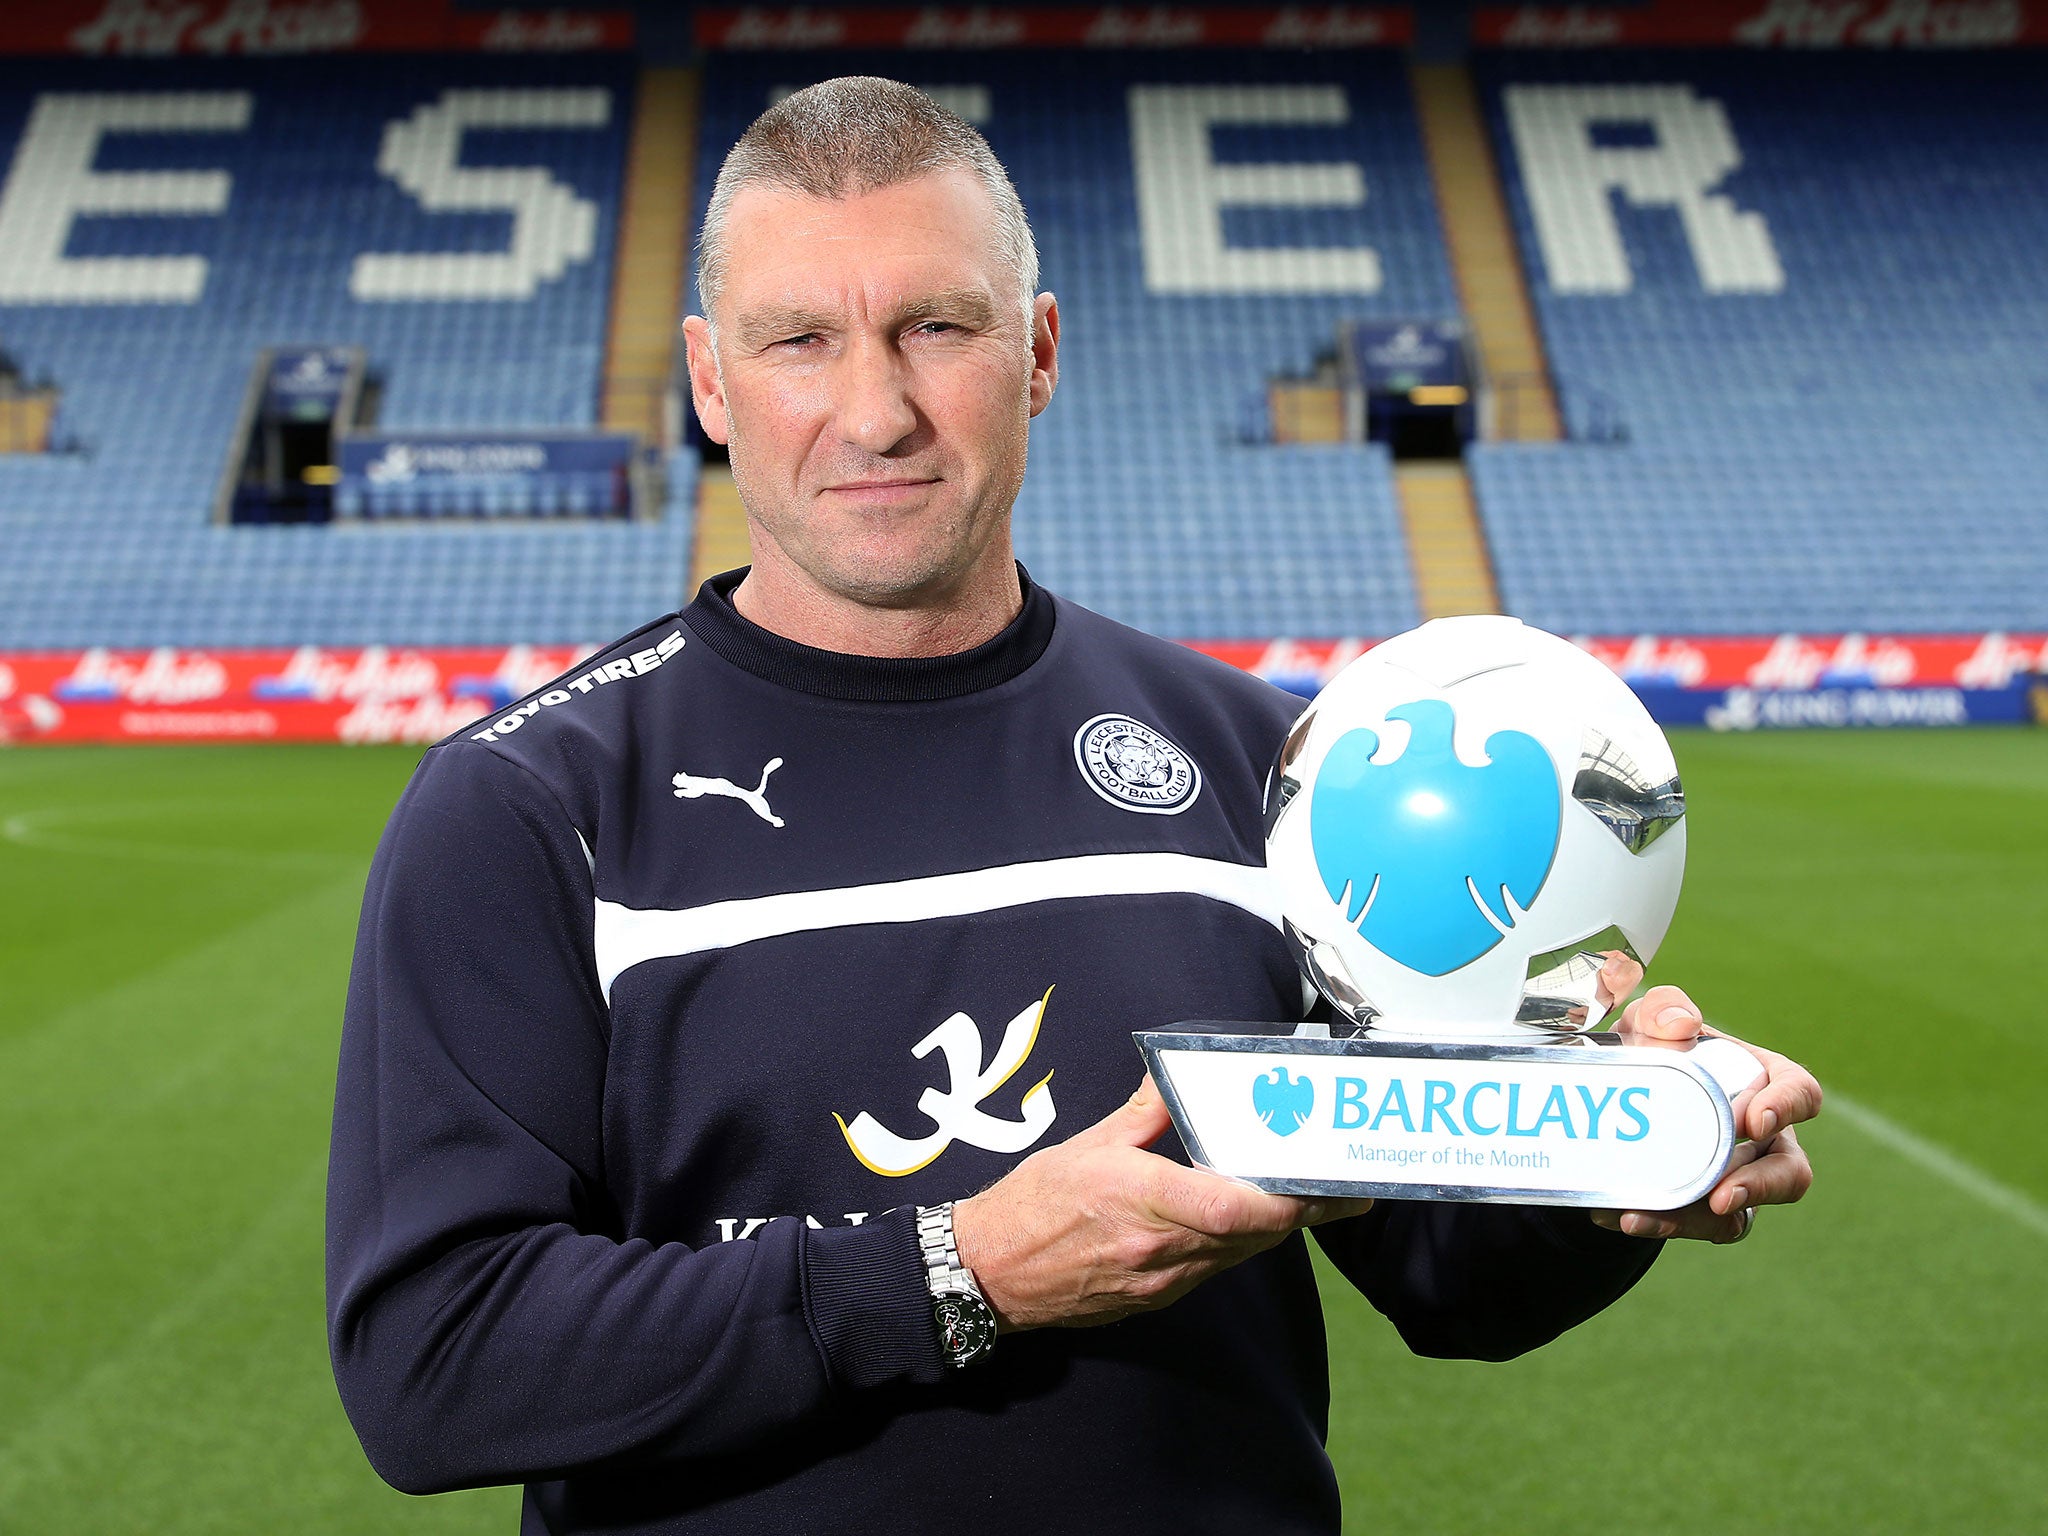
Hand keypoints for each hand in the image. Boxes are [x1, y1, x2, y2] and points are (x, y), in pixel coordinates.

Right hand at [951, 1076, 1373, 1330]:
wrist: (989, 1273)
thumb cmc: (1032, 1205)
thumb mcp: (1088, 1143)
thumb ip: (1145, 1111)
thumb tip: (1178, 1075)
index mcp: (1143, 1201)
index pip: (1232, 1207)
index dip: (1286, 1199)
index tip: (1326, 1183)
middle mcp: (1159, 1250)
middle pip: (1254, 1233)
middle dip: (1305, 1209)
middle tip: (1348, 1185)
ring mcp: (1160, 1281)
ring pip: (1240, 1254)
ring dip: (1276, 1225)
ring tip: (1313, 1196)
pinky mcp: (1156, 1299)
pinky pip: (1214, 1269)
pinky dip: (1239, 1242)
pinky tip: (1248, 1218)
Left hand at [1589, 958, 1820, 1242]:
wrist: (1614, 1097)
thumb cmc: (1653, 1051)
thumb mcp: (1648, 1025)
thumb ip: (1662, 1010)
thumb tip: (1682, 1022)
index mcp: (1765, 1084)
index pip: (1801, 1094)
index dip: (1786, 1108)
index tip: (1753, 1121)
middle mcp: (1764, 1139)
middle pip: (1790, 1172)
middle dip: (1761, 1187)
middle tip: (1723, 1195)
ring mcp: (1739, 1178)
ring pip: (1741, 1214)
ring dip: (1698, 1219)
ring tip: (1649, 1214)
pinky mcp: (1707, 1210)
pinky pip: (1697, 1227)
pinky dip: (1660, 1223)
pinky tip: (1620, 1216)